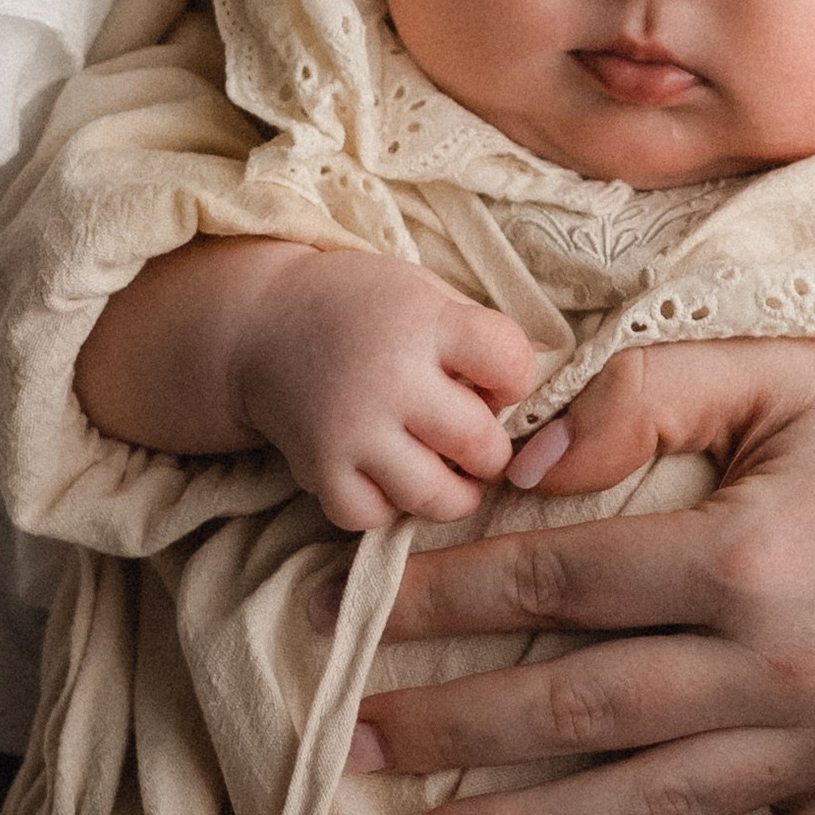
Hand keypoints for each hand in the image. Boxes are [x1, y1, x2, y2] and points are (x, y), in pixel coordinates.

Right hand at [77, 233, 536, 529]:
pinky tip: (385, 478)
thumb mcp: (428, 296)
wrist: (262, 324)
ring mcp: (352, 429)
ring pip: (437, 496)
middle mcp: (389, 378)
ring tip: (437, 464)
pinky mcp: (319, 470)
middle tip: (468, 436)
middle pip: (482, 445)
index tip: (489, 378)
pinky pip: (374, 518)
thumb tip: (552, 396)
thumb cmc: (365, 311)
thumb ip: (484, 342)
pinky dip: (385, 507)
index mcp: (425, 322)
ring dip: (450, 489)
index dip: (512, 380)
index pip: (512, 367)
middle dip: (488, 448)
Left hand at [352, 329, 814, 814]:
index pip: (552, 584)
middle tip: (345, 747)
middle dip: (449, 727)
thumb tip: (521, 457)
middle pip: (574, 707)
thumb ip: (643, 396)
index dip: (443, 596)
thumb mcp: (784, 366)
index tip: (351, 611)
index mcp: (744, 555)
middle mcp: (774, 667)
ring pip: (647, 804)